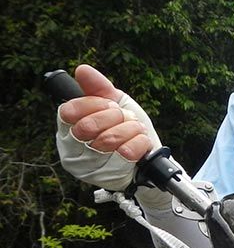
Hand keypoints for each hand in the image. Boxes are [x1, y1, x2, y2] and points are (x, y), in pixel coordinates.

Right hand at [55, 65, 162, 190]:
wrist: (150, 155)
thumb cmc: (127, 129)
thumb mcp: (115, 104)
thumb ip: (98, 87)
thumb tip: (82, 70)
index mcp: (68, 129)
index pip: (69, 111)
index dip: (94, 104)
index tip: (109, 105)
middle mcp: (72, 150)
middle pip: (88, 126)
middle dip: (115, 117)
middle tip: (124, 119)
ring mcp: (89, 167)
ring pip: (109, 140)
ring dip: (130, 129)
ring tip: (134, 130)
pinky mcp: (109, 177)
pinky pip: (127, 152)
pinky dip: (140, 142)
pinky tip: (140, 144)